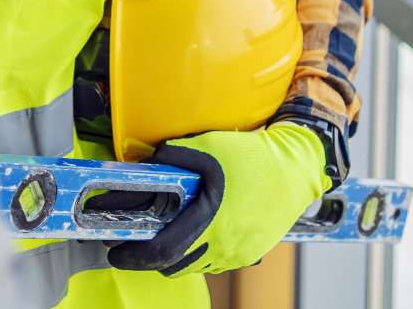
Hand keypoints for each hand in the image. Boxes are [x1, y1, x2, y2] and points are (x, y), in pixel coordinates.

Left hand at [106, 123, 328, 275]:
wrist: (296, 170)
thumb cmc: (255, 158)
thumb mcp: (209, 146)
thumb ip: (174, 154)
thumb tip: (148, 163)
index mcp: (212, 221)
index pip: (163, 251)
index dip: (134, 255)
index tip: (115, 250)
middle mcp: (224, 245)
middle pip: (173, 266)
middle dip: (147, 257)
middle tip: (130, 243)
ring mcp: (237, 254)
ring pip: (192, 266)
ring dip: (171, 256)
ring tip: (158, 235)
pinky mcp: (248, 255)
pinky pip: (211, 262)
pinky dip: (194, 253)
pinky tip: (190, 232)